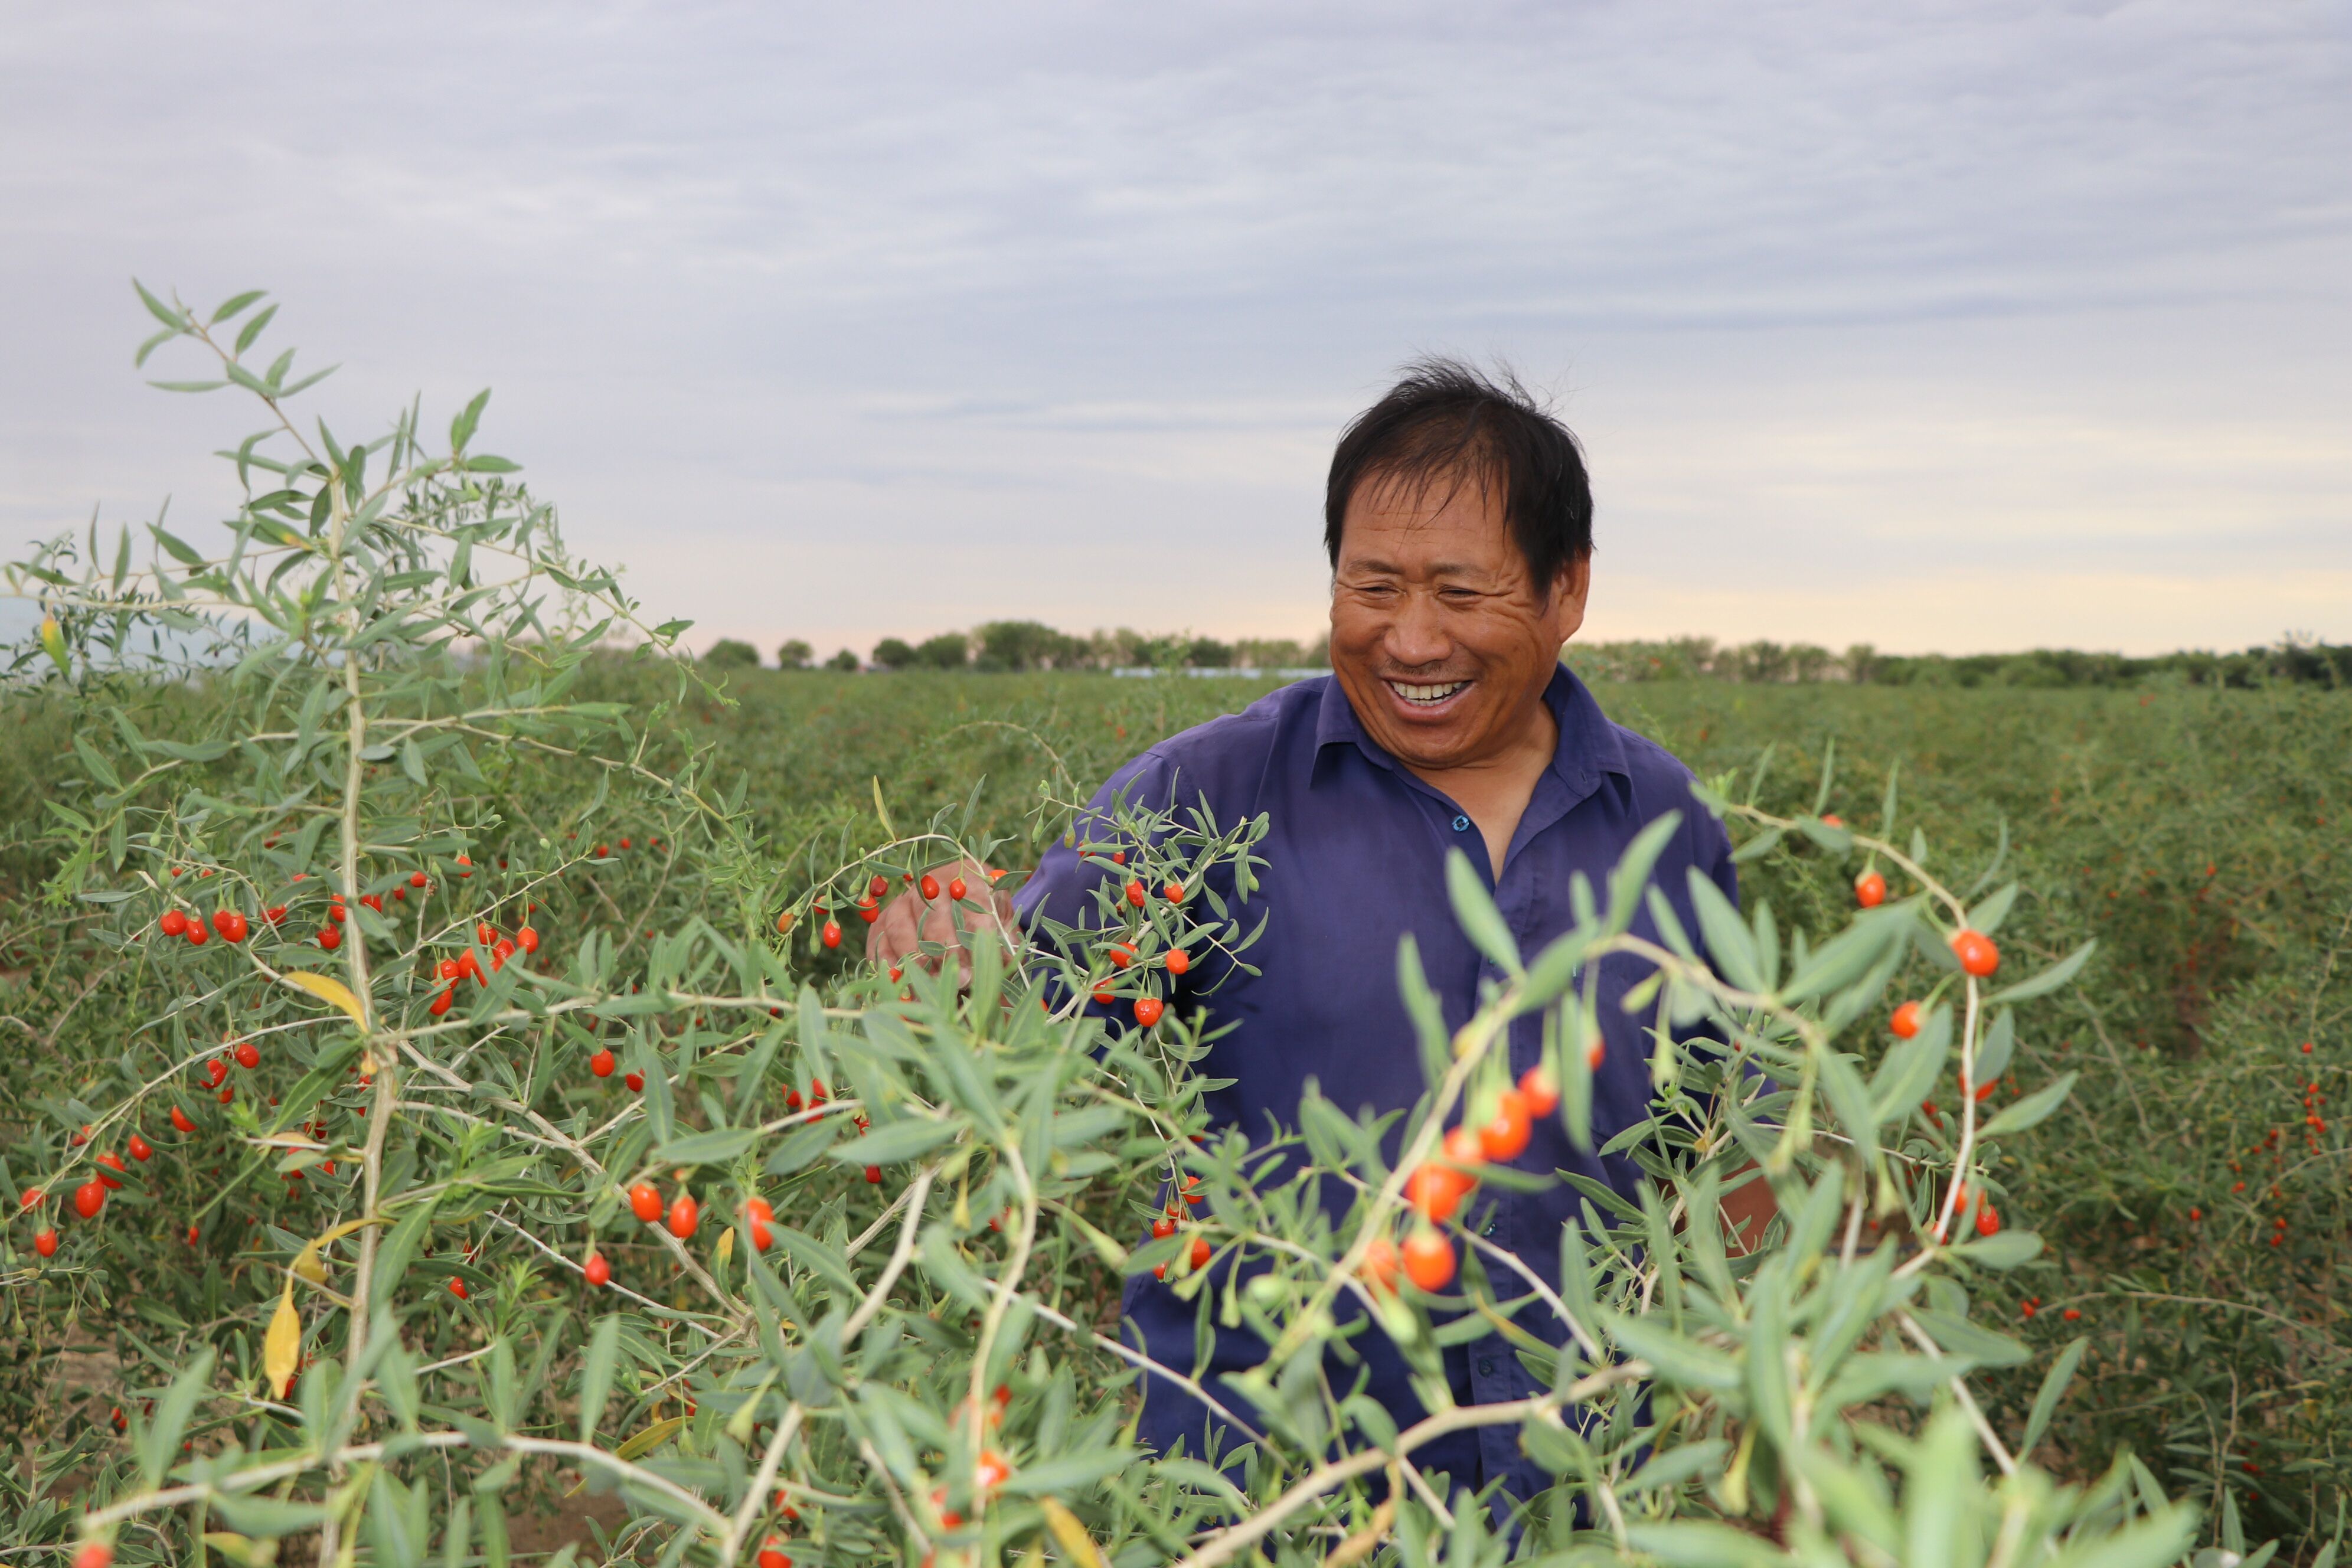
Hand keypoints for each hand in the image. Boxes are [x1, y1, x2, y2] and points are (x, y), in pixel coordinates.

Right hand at [866, 857, 1018, 987]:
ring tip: (935, 986)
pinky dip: (890, 965)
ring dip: (917, 959)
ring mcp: (901, 901)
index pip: (971, 897)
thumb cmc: (982, 915)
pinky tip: (905, 984)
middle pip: (931, 912)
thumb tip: (1006, 955)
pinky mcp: (881, 922)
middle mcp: (929, 884)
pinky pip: (879, 942)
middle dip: (946, 949)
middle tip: (963, 979)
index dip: (977, 929)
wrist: (955, 906)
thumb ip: (1005, 937)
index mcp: (966, 877)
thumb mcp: (1001, 921)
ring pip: (900, 927)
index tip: (982, 958)